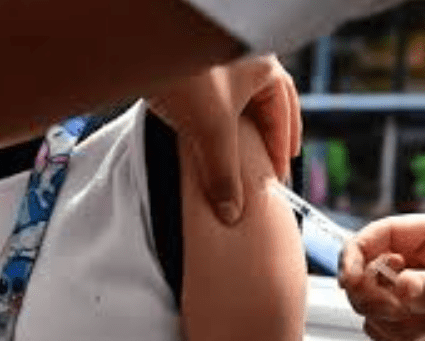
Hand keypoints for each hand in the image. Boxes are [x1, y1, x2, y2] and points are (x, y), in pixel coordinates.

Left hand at [148, 54, 300, 224]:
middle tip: (273, 159)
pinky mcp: (191, 68)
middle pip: (268, 103)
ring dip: (241, 125)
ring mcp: (219, 63)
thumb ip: (223, 173)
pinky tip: (206, 134)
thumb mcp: (212, 130)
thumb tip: (232, 212)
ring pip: (239, 98)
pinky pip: (213, 97)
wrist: (140, 45)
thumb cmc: (187, 76)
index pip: (284, 116)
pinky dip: (216, 118)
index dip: (282, 150)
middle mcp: (247, 61)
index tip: (278, 176)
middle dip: (271, 132)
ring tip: (241, 151)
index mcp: (265, 70)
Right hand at [338, 213, 424, 340]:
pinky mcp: (414, 323)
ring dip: (391, 322)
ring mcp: (415, 294)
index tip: (350, 279)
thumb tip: (399, 286)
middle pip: (365, 269)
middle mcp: (421, 261)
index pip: (381, 233)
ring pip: (369, 304)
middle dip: (374, 295)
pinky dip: (394, 339)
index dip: (357, 252)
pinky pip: (380, 330)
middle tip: (399, 310)